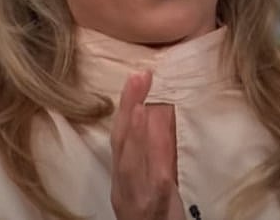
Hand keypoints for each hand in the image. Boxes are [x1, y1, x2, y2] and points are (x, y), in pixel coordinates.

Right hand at [110, 71, 186, 219]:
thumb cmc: (159, 218)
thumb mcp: (155, 185)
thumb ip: (153, 155)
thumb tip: (153, 117)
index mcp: (123, 181)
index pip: (120, 139)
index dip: (125, 107)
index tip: (135, 77)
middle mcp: (123, 189)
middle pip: (120, 145)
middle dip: (127, 108)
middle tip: (138, 75)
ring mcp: (136, 201)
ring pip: (130, 164)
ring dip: (133, 132)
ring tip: (138, 103)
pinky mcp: (153, 210)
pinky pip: (152, 184)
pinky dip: (150, 160)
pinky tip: (154, 147)